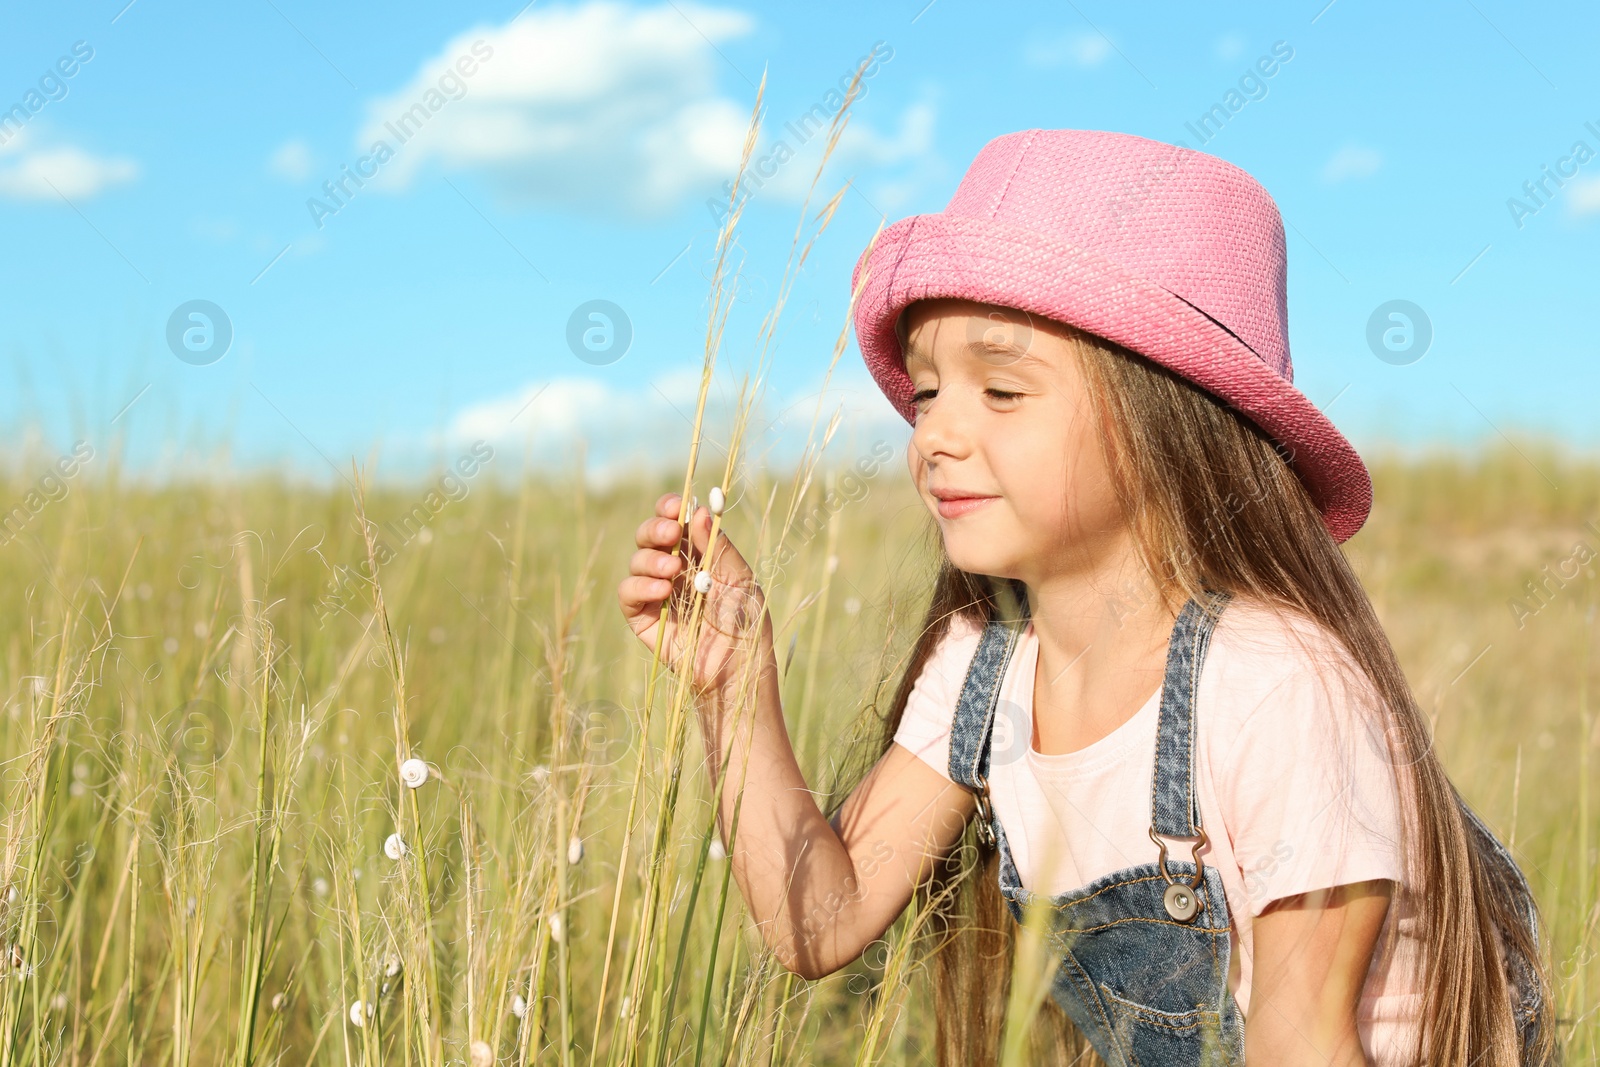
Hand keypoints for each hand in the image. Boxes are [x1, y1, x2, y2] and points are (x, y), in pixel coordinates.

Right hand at [618, 491, 772, 697]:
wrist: (738, 665)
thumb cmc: (746, 622)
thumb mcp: (740, 579)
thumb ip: (718, 547)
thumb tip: (700, 511)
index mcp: (698, 554)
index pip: (675, 522)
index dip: (670, 509)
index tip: (675, 506)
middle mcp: (673, 569)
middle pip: (649, 536)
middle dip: (655, 529)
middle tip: (671, 534)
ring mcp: (656, 593)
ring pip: (637, 560)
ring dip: (651, 559)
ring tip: (673, 571)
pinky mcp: (643, 618)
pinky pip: (628, 592)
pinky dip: (639, 585)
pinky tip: (661, 589)